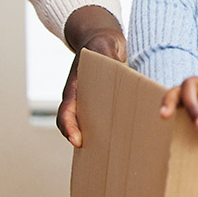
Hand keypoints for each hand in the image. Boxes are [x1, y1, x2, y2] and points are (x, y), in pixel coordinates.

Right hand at [59, 6, 125, 147]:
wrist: (104, 40)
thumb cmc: (101, 42)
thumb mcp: (104, 45)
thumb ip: (107, 54)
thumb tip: (116, 66)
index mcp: (74, 89)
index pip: (65, 113)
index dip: (68, 128)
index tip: (77, 141)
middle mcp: (81, 100)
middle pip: (78, 127)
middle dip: (86, 142)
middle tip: (99, 156)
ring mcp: (93, 104)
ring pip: (93, 128)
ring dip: (101, 141)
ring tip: (117, 153)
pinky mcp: (106, 105)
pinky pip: (107, 122)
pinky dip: (113, 131)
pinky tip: (131, 138)